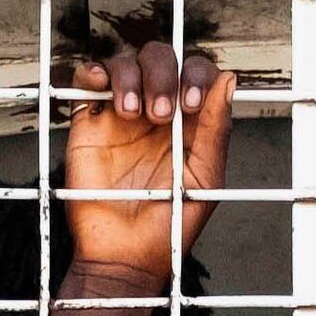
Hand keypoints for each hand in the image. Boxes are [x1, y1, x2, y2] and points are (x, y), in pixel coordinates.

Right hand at [59, 41, 236, 287]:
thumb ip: (216, 131)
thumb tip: (230, 78)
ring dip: (131, 77)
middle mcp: (155, 112)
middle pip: (160, 58)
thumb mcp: (204, 180)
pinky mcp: (89, 121)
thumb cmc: (167, 228)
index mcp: (188, 123)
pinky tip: (102, 91)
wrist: (123, 257)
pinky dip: (92, 72)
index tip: (190, 105)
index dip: (195, 76)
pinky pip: (86, 78)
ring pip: (125, 62)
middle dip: (163, 75)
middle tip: (160, 115)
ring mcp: (121, 114)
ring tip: (132, 114)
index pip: (196, 73)